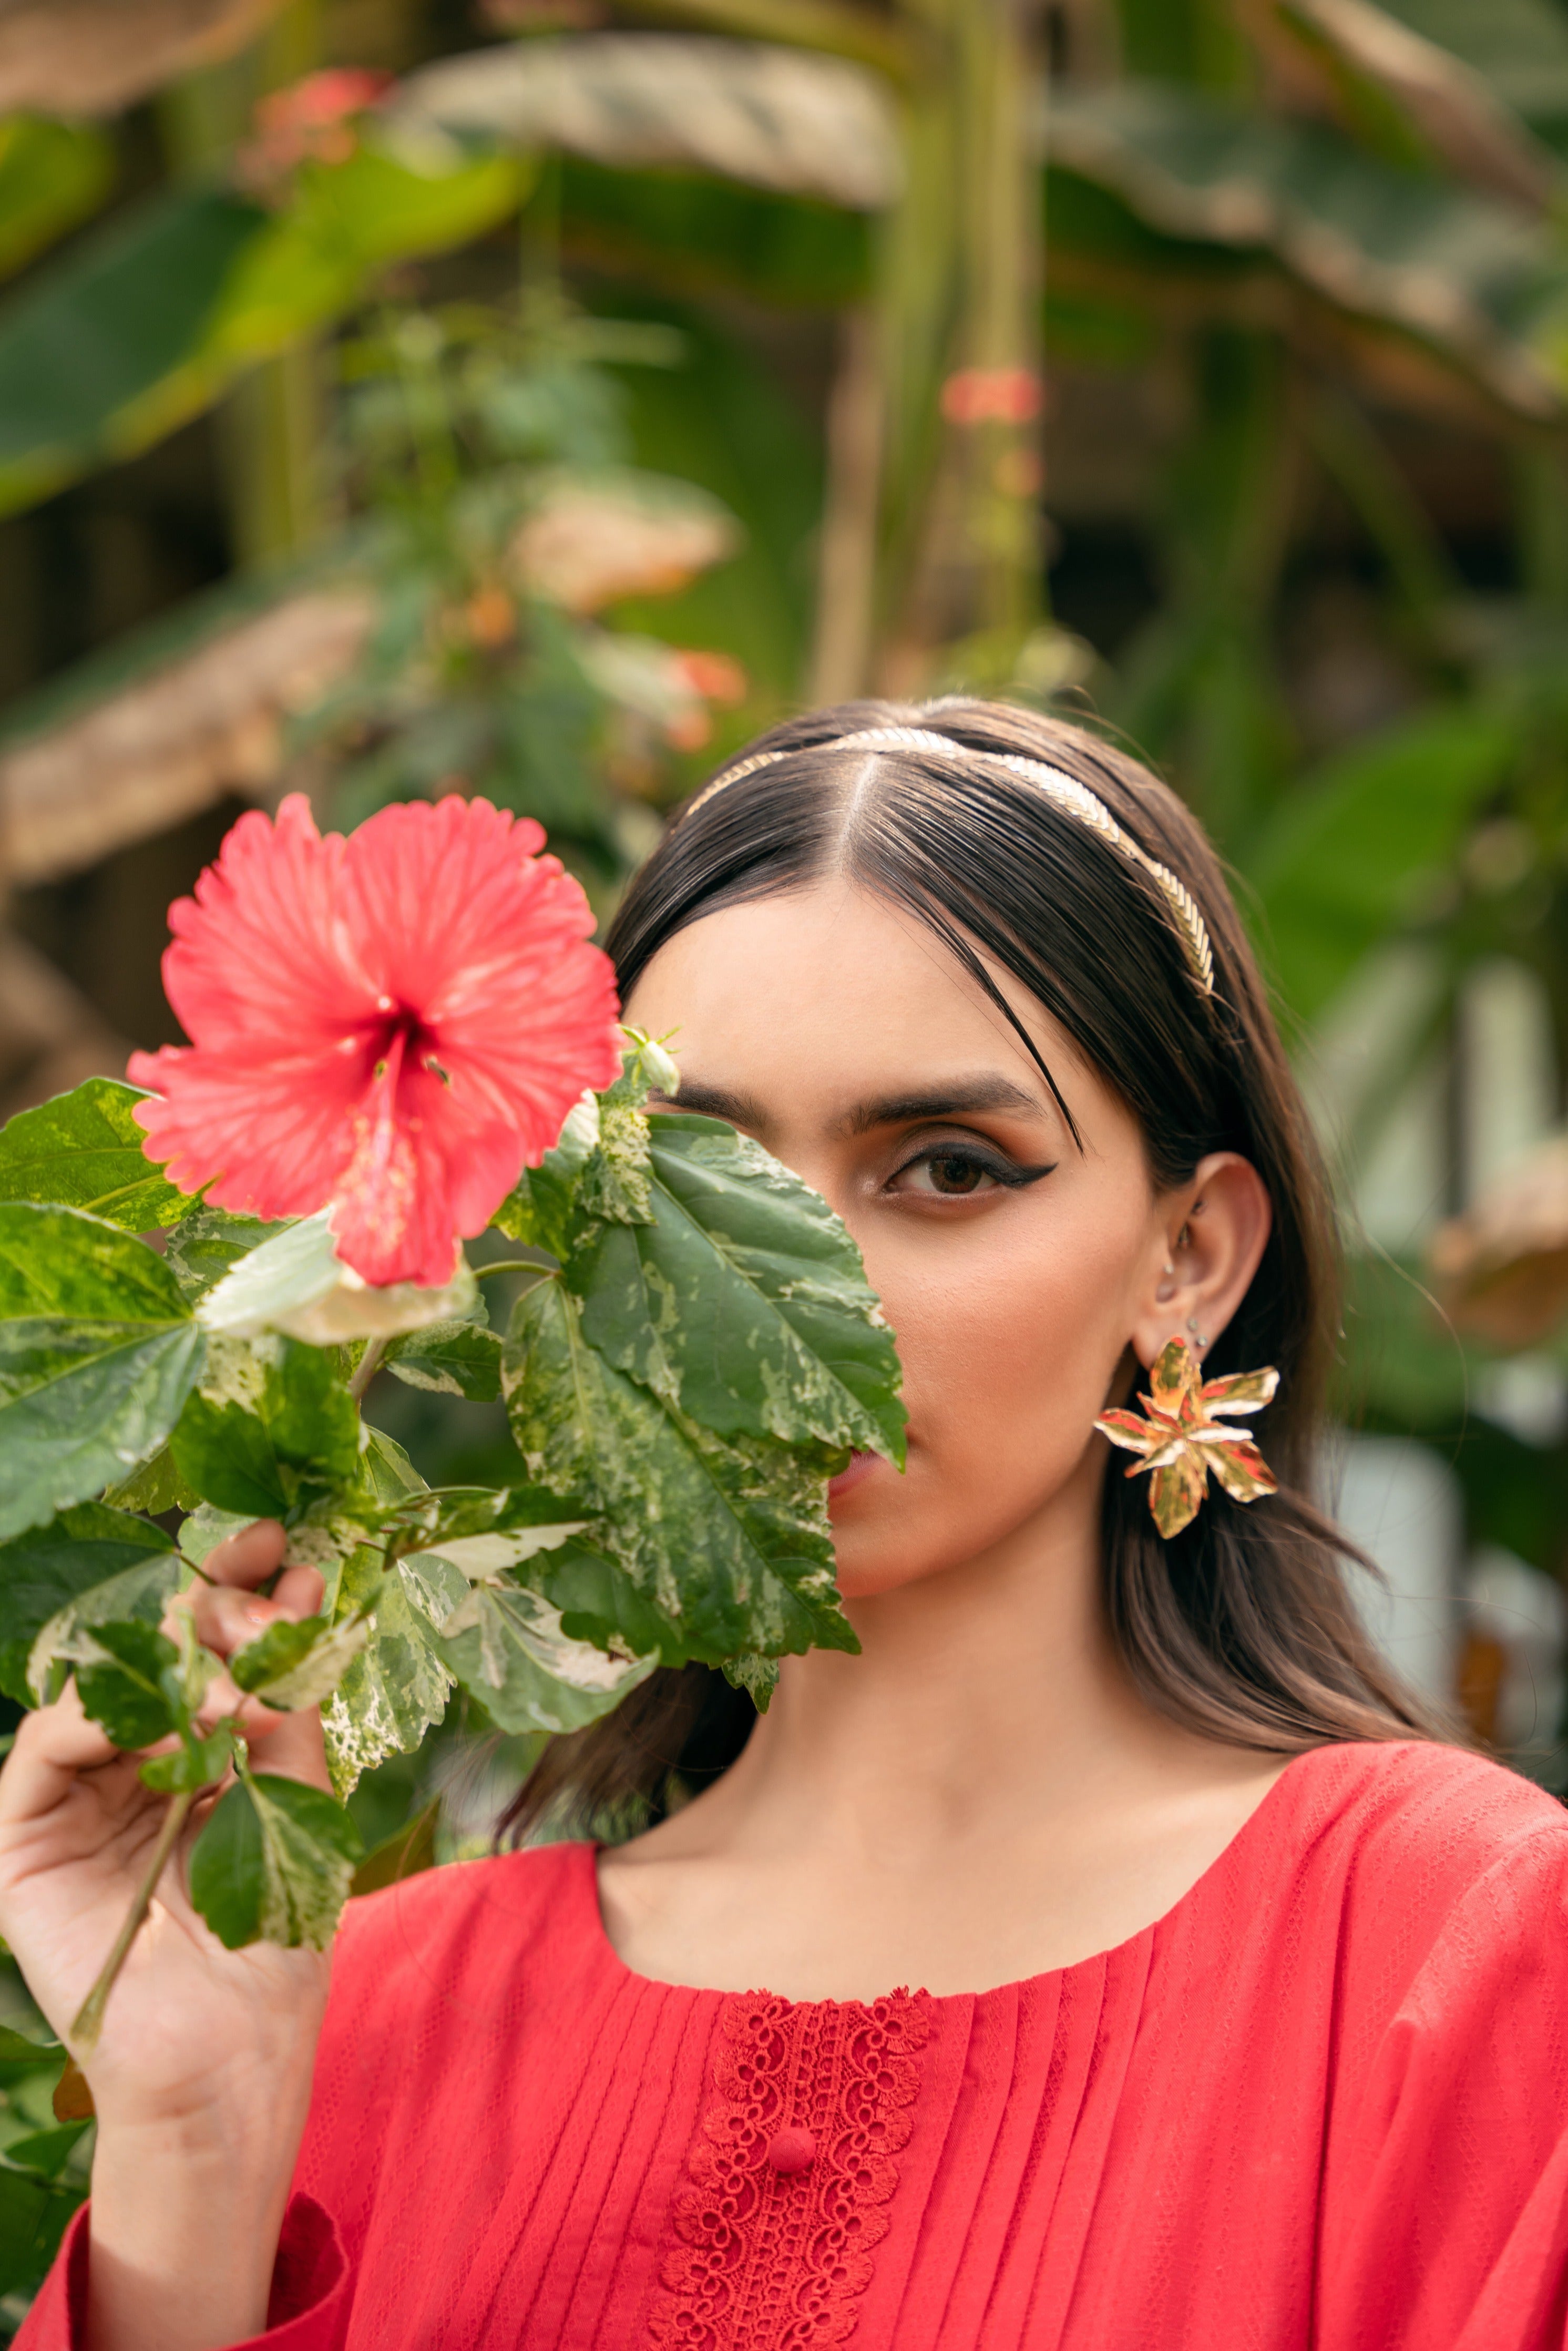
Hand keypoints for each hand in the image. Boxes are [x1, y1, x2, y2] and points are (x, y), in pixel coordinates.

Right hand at [0, 1523, 340, 2350]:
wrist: (234, 2059)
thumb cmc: (271, 1941)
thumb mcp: (299, 1798)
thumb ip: (290, 1705)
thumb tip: (303, 1593)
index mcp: (186, 1750)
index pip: (200, 1646)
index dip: (233, 1585)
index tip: (281, 1539)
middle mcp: (122, 1763)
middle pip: (147, 1649)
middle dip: (206, 1599)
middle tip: (261, 1575)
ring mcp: (69, 1797)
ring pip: (97, 1684)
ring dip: (171, 1657)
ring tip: (239, 1670)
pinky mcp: (23, 1838)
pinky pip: (45, 1748)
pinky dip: (106, 1714)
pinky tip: (173, 1712)